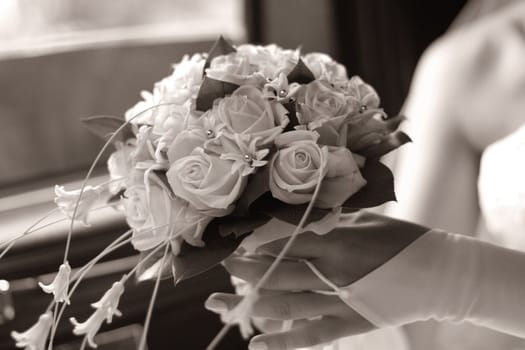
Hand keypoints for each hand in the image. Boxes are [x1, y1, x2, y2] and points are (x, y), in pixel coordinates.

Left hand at [206, 211, 428, 348]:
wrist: (440, 273)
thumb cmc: (401, 239)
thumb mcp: (365, 220)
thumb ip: (327, 221)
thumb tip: (291, 218)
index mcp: (337, 241)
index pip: (286, 242)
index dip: (256, 243)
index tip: (235, 241)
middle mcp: (334, 272)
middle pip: (279, 273)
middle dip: (245, 270)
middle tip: (222, 266)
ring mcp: (341, 302)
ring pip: (287, 306)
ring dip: (252, 304)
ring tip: (220, 304)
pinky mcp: (350, 324)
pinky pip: (311, 337)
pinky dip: (284, 343)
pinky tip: (257, 345)